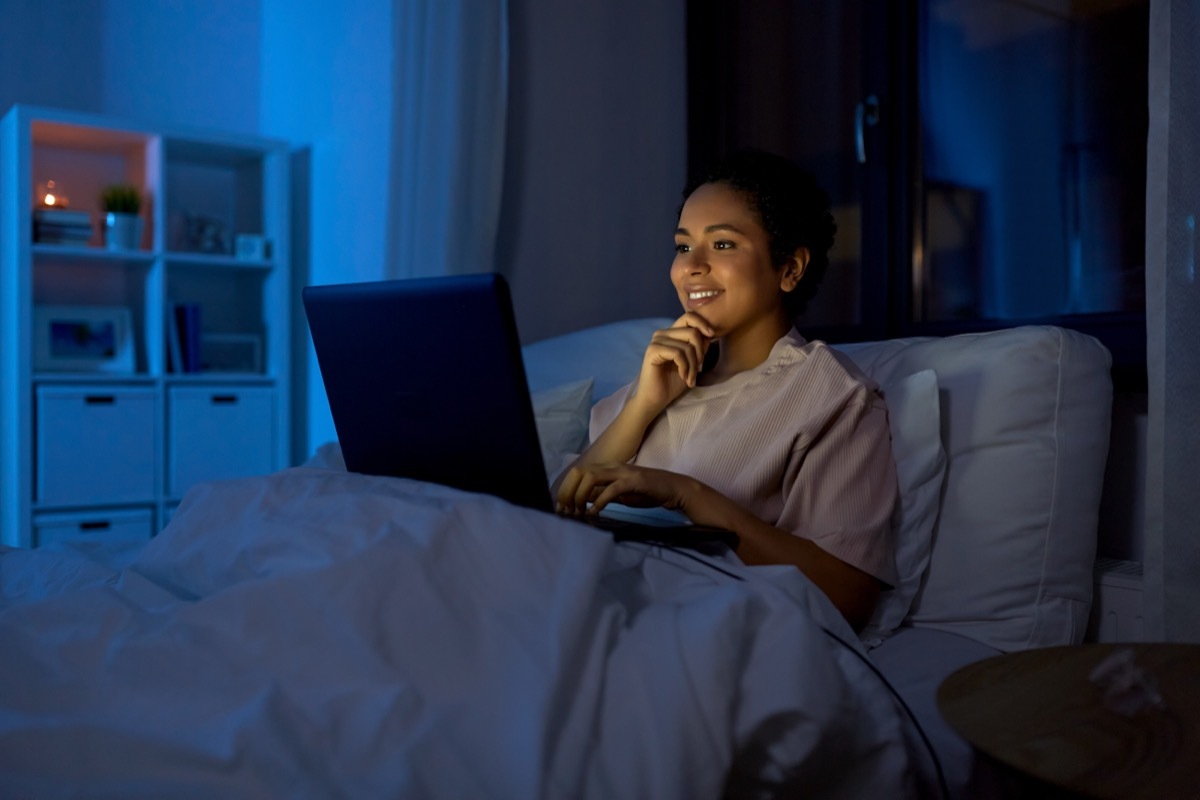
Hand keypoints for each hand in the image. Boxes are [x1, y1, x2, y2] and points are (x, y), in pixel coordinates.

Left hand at [555, 462, 692, 516]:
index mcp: (606, 468)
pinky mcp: (633, 481)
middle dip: (568, 492)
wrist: (673, 489)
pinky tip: (594, 513)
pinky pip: (610, 489)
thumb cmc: (646, 492)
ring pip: (590, 477)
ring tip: (578, 512)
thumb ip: (601, 495)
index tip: (562, 508)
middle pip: (579, 472)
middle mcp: (611, 466)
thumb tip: (582, 501)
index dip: (565, 489)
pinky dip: (599, 502)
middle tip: (566, 511)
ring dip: (580, 496)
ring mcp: (622, 472)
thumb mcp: (619, 494)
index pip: (577, 472)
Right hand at [630, 313, 714, 412]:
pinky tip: (683, 376)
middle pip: (692, 331)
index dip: (703, 324)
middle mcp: (662, 334)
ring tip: (690, 378)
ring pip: (687, 345)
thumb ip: (699, 347)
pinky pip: (678, 353)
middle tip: (698, 369)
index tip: (712, 336)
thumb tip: (709, 333)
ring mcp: (656, 341)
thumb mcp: (692, 362)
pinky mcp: (653, 351)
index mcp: (671, 333)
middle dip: (700, 352)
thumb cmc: (673, 382)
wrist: (656, 399)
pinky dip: (685, 367)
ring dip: (693, 365)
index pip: (689, 317)